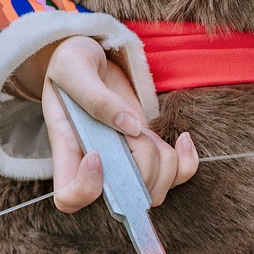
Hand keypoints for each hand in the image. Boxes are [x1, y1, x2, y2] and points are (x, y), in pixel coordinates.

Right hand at [38, 35, 197, 212]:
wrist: (91, 56)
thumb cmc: (71, 61)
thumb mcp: (73, 68)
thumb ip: (96, 97)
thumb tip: (132, 127)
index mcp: (67, 151)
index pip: (70, 198)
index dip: (87, 188)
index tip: (97, 154)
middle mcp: (96, 166)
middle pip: (125, 197)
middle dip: (141, 163)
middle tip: (133, 128)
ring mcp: (125, 162)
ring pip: (154, 191)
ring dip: (163, 161)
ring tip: (148, 130)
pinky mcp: (148, 151)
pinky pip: (176, 175)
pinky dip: (186, 163)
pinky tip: (182, 139)